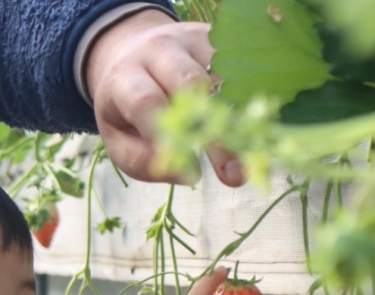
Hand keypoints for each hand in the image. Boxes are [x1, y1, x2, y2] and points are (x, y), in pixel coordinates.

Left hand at [85, 10, 243, 186]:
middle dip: (213, 132)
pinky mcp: (217, 39)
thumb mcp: (118, 138)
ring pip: (221, 76)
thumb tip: (187, 175)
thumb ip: (141, 160)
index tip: (192, 175)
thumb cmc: (125, 108)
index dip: (170, 139)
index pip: (146, 103)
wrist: (131, 51)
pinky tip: (256, 126)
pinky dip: (249, 99)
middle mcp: (157, 49)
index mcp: (124, 75)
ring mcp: (190, 40)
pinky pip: (239, 69)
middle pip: (190, 85)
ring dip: (239, 118)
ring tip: (251, 153)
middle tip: (233, 173)